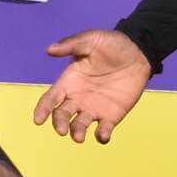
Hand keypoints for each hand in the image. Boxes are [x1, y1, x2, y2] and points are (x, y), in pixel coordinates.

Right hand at [33, 29, 151, 143]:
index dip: (42, 109)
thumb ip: (71, 44)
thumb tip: (50, 49)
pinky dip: (102, 136)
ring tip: (78, 137)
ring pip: (79, 126)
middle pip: (62, 115)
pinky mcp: (111, 116)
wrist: (138, 52)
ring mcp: (94, 108)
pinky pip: (103, 130)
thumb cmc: (111, 44)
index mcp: (69, 81)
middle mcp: (77, 98)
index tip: (38, 119)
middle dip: (59, 123)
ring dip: (76, 132)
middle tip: (62, 130)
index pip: (50, 98)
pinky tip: (103, 135)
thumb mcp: (91, 39)